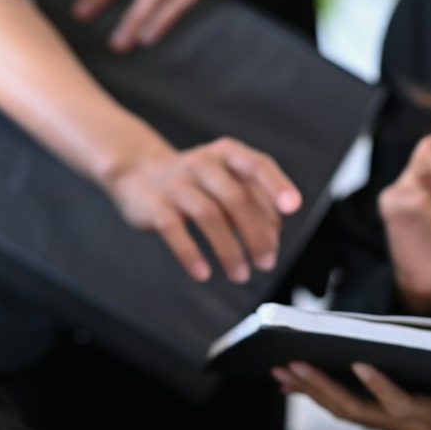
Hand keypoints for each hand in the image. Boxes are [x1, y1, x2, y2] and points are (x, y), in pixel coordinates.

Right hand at [104, 136, 301, 283]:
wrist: (138, 171)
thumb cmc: (195, 182)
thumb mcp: (226, 181)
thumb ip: (253, 203)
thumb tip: (273, 239)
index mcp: (226, 154)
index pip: (256, 165)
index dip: (276, 186)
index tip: (292, 208)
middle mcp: (202, 164)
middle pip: (235, 198)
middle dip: (256, 234)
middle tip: (266, 263)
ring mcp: (176, 184)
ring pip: (209, 216)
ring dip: (229, 250)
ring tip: (240, 275)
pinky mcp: (154, 205)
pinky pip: (174, 231)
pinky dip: (191, 254)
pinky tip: (203, 273)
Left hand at [273, 363, 430, 429]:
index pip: (401, 406)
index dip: (381, 388)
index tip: (359, 364)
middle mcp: (406, 426)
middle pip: (355, 410)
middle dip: (321, 388)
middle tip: (290, 364)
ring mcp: (394, 426)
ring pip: (344, 410)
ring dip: (311, 391)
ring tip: (280, 369)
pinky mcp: (389, 421)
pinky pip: (347, 409)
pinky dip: (319, 394)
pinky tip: (294, 381)